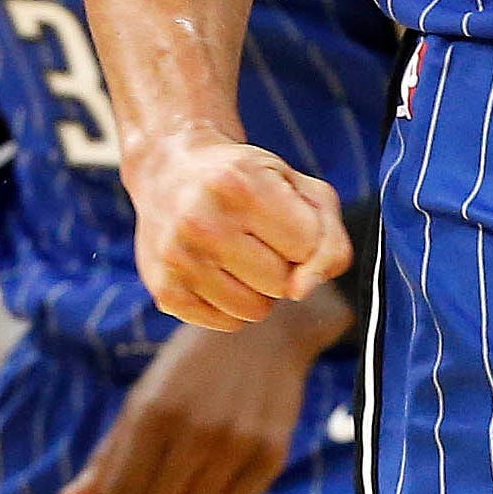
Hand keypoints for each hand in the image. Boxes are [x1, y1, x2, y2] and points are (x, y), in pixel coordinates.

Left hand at [58, 290, 347, 493]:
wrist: (262, 329)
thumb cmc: (189, 365)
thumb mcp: (143, 396)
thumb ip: (110, 453)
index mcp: (155, 410)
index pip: (123, 485)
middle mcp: (196, 429)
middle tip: (160, 467)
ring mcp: (237, 442)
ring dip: (187, 493)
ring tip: (196, 452)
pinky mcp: (271, 451)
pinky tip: (225, 459)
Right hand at [123, 122, 348, 332]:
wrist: (169, 170)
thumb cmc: (245, 180)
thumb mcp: (296, 186)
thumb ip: (327, 236)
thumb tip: (304, 290)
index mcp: (239, 185)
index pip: (307, 247)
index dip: (302, 236)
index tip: (279, 216)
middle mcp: (202, 222)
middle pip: (283, 284)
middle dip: (280, 264)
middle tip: (254, 234)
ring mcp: (178, 260)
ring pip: (256, 311)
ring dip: (257, 289)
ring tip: (234, 252)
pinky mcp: (165, 291)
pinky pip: (228, 323)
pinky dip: (230, 304)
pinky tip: (214, 268)